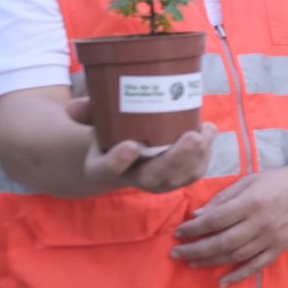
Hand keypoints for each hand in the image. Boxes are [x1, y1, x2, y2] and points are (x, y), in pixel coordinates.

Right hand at [67, 96, 215, 193]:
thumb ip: (85, 111)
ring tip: (207, 131)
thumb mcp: (91, 119)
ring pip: (177, 178)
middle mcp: (129, 179)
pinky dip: (204, 156)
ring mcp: (154, 182)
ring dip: (196, 157)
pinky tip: (209, 133)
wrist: (119, 150)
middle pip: (152, 177)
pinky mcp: (174, 179)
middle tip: (192, 137)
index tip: (131, 145)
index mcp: (100, 167)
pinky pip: (192, 174)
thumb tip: (78, 105)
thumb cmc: (105, 130)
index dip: (117, 161)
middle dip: (175, 159)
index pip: (105, 170)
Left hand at [171, 165, 287, 286]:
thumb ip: (223, 198)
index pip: (215, 220)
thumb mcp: (249, 181)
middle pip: (222, 241)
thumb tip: (198, 215)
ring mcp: (271, 238)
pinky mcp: (280, 248)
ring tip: (192, 263)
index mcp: (251, 202)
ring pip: (236, 256)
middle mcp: (261, 223)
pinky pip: (256, 266)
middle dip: (196, 249)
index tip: (178, 233)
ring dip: (211, 262)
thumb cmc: (277, 181)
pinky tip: (222, 282)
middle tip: (176, 253)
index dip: (194, 229)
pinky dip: (239, 276)